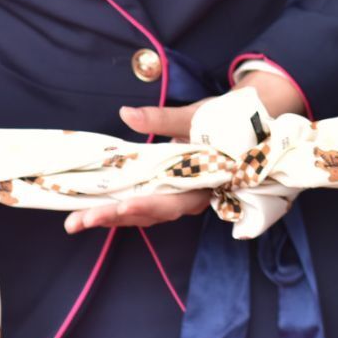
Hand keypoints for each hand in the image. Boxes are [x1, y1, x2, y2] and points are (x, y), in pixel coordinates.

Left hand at [64, 68, 307, 234]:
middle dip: (112, 218)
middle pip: (151, 214)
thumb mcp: (199, 116)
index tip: (113, 210)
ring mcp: (186, 193)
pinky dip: (125, 204)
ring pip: (148, 212)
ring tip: (77, 220)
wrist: (261, 118)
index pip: (167, 202)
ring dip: (114, 215)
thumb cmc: (234, 119)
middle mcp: (194, 195)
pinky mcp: (179, 186)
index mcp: (204, 181)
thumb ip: (163, 120)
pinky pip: (151, 201)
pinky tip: (99, 205)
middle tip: (75, 223)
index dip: (139, 208)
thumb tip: (126, 114)